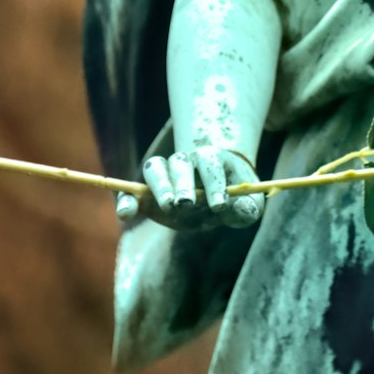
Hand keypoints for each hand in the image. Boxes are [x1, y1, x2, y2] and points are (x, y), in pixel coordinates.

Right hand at [116, 145, 263, 231]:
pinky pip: (130, 189)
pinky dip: (126, 198)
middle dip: (183, 182)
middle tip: (186, 203)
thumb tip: (239, 209)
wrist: (214, 193)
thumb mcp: (248, 203)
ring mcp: (164, 174)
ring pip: (155, 168)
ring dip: (159, 186)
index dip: (215, 184)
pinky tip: (126, 214)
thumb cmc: (232, 196)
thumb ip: (248, 208)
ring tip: (167, 206)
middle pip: (180, 163)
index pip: (211, 164)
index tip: (220, 206)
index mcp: (212, 159)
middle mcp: (185, 161)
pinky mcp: (146, 192)